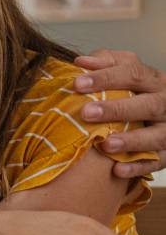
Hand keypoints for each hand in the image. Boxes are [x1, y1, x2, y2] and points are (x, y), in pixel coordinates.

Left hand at [74, 49, 165, 177]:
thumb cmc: (136, 90)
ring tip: (106, 145)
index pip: (133, 73)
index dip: (105, 77)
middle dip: (117, 109)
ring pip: (158, 136)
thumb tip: (81, 63)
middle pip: (148, 104)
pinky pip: (159, 161)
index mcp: (154, 80)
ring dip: (132, 141)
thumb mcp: (125, 71)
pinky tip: (117, 171)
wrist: (165, 112)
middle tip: (87, 113)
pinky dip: (139, 167)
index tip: (77, 83)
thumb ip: (105, 63)